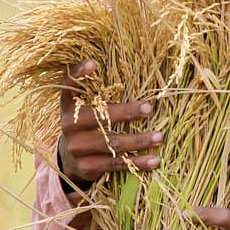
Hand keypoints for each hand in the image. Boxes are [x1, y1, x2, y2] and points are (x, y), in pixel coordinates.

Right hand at [57, 60, 162, 184]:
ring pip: (112, 143)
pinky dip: (137, 163)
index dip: (79, 73)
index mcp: (69, 104)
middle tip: (149, 108)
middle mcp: (69, 125)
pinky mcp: (88, 166)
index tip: (94, 63)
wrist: (71, 161)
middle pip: (99, 117)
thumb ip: (98, 92)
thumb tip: (132, 67)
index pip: (69, 85)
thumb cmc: (87, 124)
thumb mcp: (86, 107)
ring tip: (160, 137)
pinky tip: (154, 160)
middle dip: (126, 112)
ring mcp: (77, 147)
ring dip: (139, 140)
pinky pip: (116, 163)